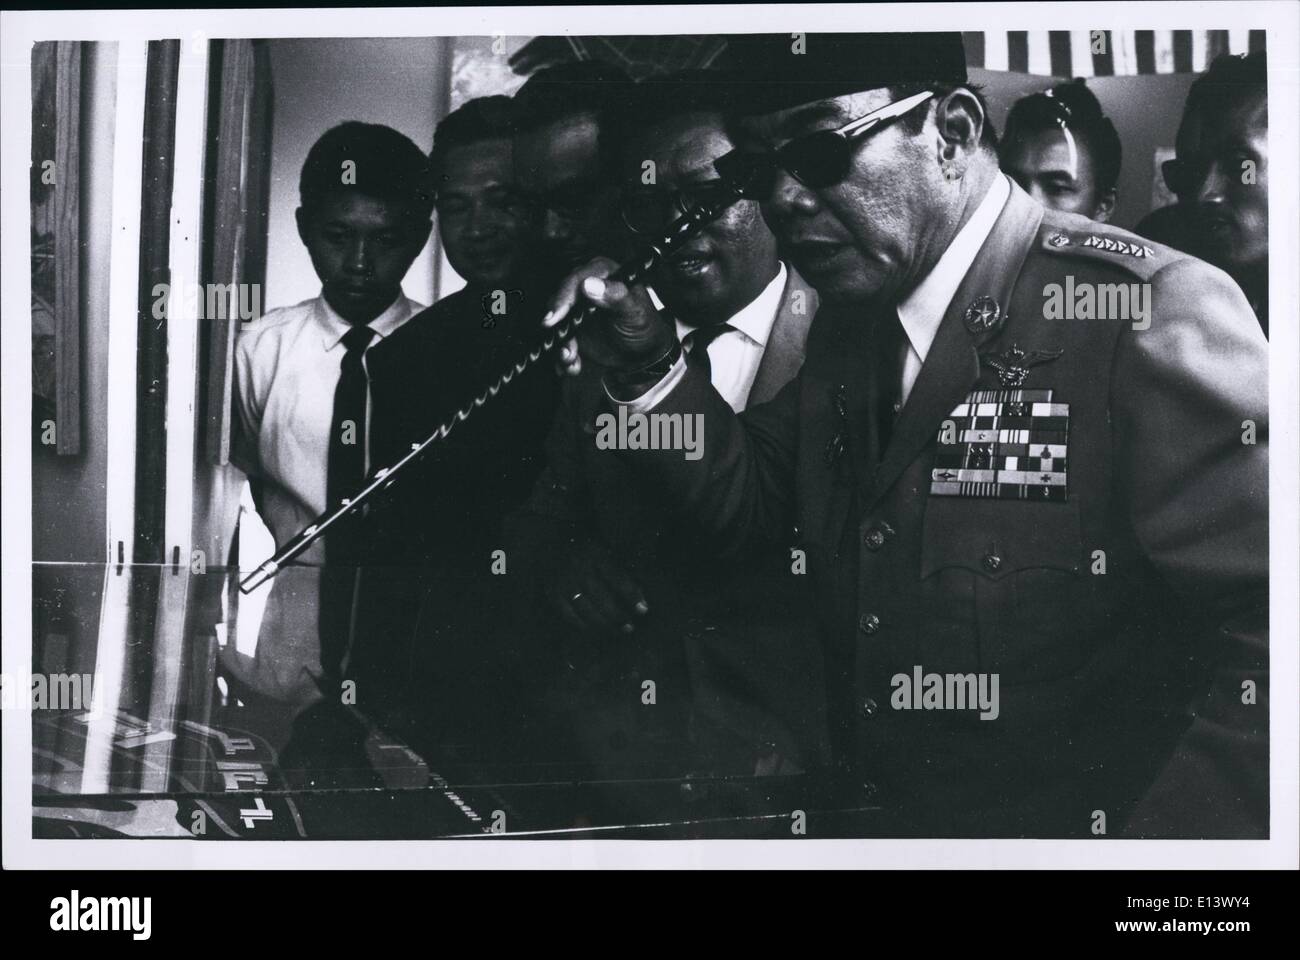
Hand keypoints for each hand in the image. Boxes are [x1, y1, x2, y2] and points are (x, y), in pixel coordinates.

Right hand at [543, 257, 674, 376]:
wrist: (643, 353)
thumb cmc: (643, 325)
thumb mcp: (634, 310)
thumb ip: (616, 296)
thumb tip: (589, 284)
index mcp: (603, 274)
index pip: (576, 280)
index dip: (564, 297)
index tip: (557, 315)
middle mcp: (586, 289)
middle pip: (561, 301)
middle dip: (559, 325)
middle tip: (562, 342)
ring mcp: (577, 310)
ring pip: (557, 322)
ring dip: (561, 343)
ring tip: (570, 358)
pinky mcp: (572, 329)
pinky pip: (560, 340)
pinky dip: (564, 355)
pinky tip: (574, 364)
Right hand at [550, 539, 649, 636]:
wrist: (552, 538)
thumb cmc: (586, 545)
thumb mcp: (605, 547)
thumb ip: (619, 567)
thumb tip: (639, 593)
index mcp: (595, 553)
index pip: (617, 577)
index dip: (631, 595)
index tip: (643, 610)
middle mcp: (578, 567)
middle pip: (601, 598)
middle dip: (618, 616)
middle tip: (630, 627)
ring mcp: (563, 581)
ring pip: (585, 609)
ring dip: (603, 624)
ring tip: (616, 631)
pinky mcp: (552, 592)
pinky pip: (568, 614)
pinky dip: (581, 625)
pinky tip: (594, 630)